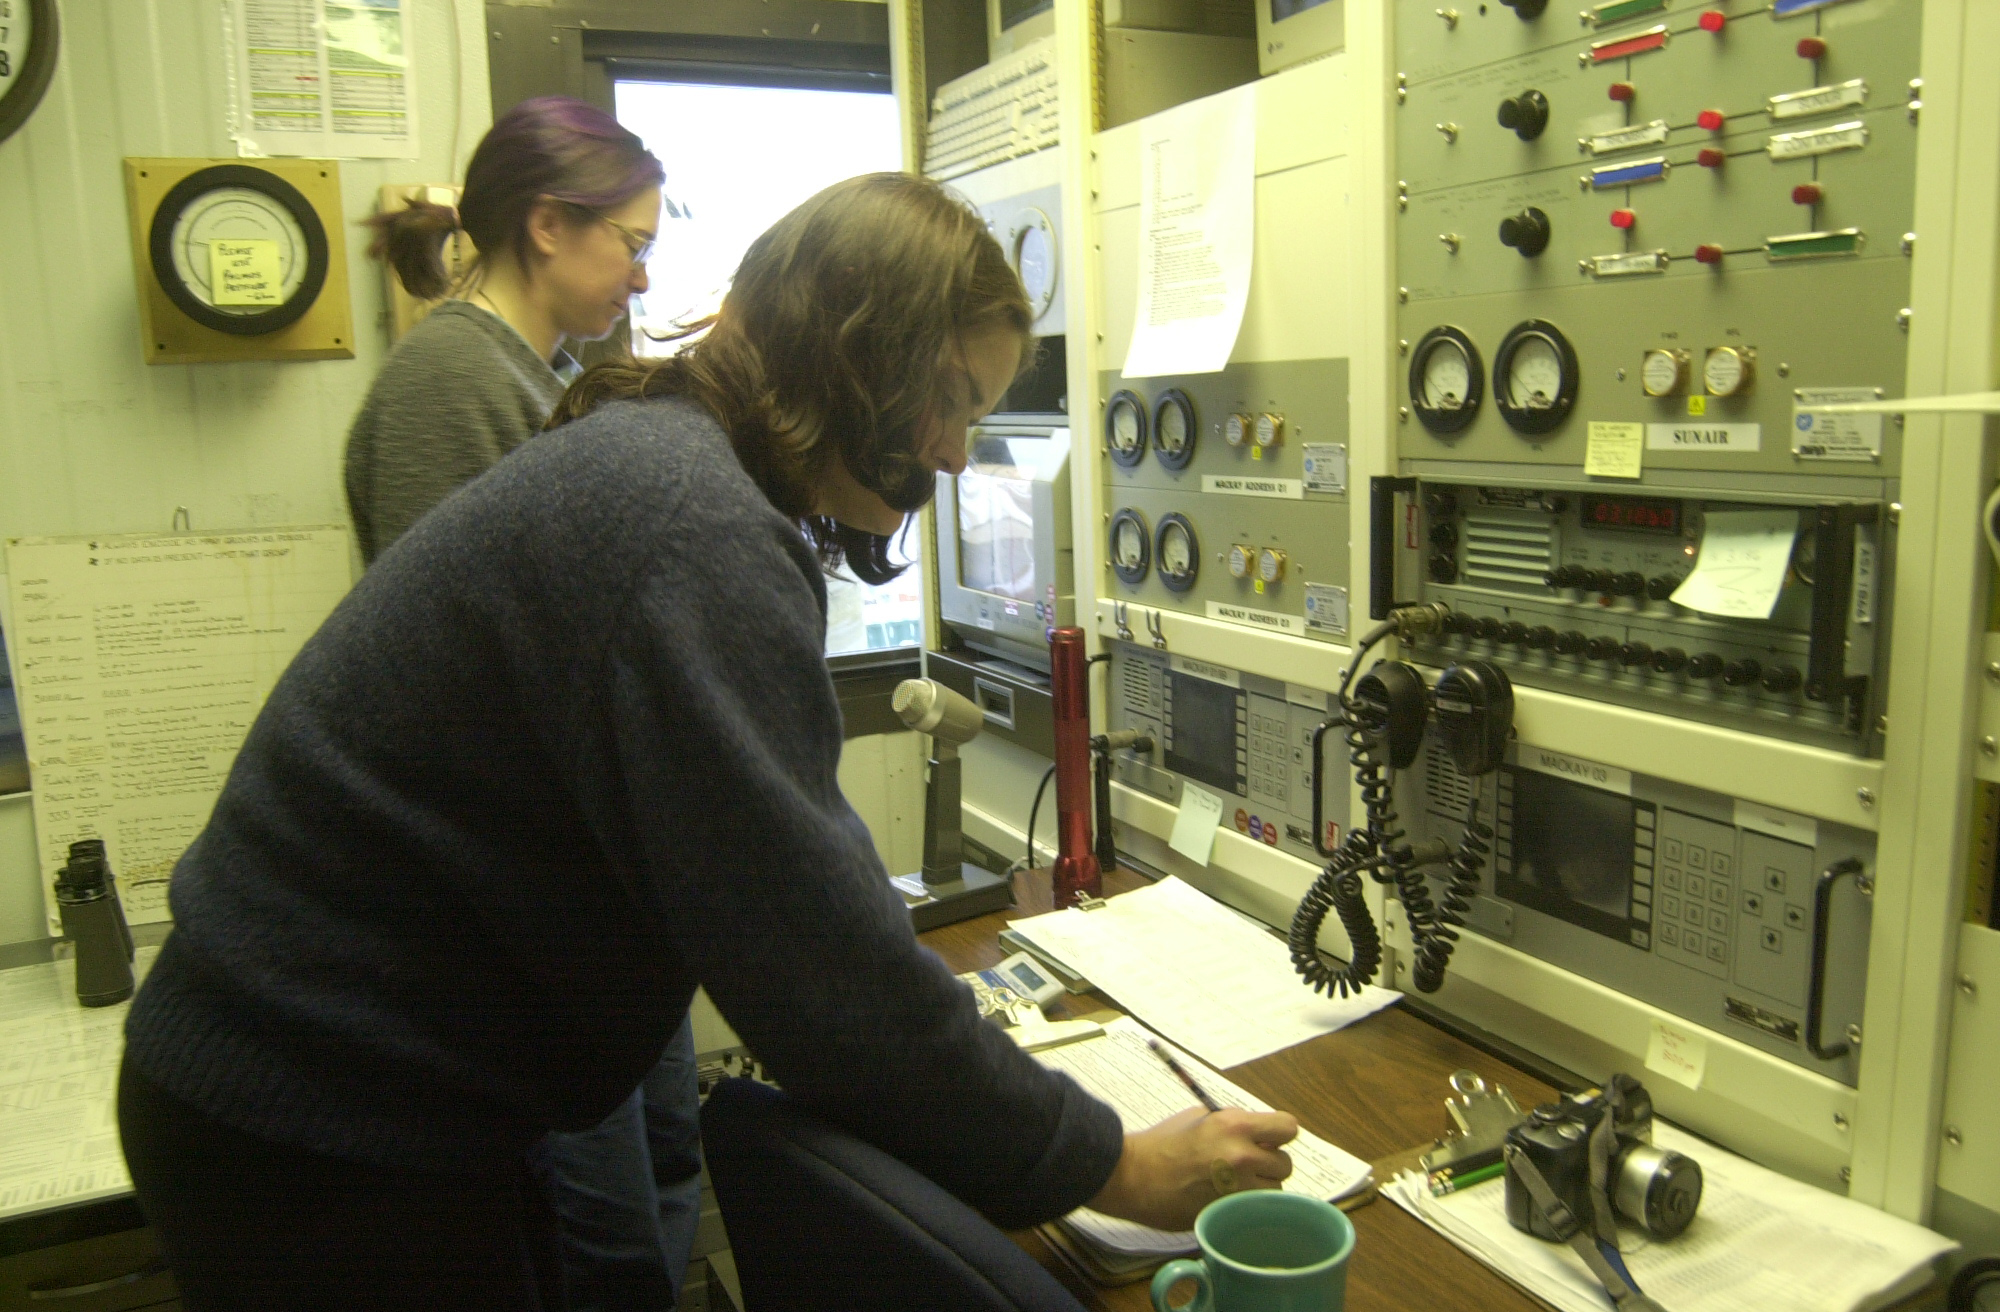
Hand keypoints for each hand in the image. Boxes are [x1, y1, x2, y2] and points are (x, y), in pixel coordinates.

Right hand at [1087, 1106, 1298, 1231]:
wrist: (1134, 1176)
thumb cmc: (1162, 1143)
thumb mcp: (1201, 1118)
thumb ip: (1235, 1125)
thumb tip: (1260, 1135)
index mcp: (1235, 1125)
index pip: (1288, 1127)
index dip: (1279, 1134)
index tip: (1267, 1140)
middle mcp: (1242, 1155)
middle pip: (1285, 1164)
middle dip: (1269, 1165)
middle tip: (1247, 1166)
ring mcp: (1237, 1188)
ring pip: (1274, 1191)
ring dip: (1260, 1188)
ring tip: (1234, 1185)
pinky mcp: (1229, 1213)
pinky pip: (1254, 1209)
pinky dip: (1245, 1206)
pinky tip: (1224, 1199)